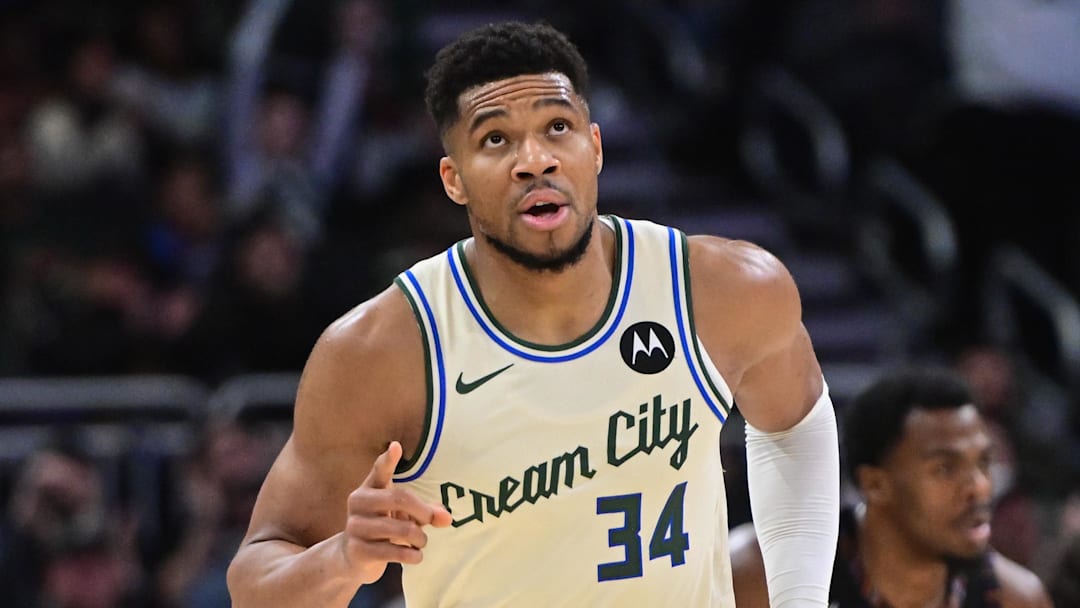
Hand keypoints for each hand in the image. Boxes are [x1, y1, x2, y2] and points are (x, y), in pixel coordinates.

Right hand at [342, 441, 451, 583]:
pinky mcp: (358, 551)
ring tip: (421, 542)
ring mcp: (356, 527)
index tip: (396, 446)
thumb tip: (447, 518)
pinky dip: (414, 555)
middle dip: (423, 512)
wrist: (352, 557)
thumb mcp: (403, 515)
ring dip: (420, 538)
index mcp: (369, 488)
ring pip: (403, 529)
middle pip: (400, 499)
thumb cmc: (383, 527)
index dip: (388, 460)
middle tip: (430, 522)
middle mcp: (358, 503)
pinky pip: (396, 552)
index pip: (379, 470)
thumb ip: (426, 512)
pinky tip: (416, 556)